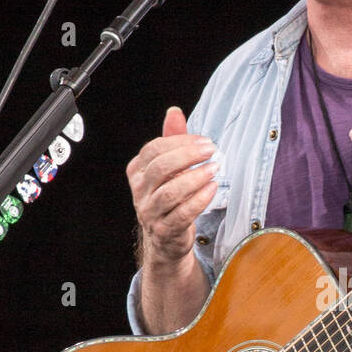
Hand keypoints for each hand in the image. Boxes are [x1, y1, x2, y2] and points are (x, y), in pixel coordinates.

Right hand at [126, 107, 217, 266]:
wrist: (167, 240)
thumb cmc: (170, 199)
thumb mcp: (170, 168)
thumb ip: (172, 140)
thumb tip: (174, 111)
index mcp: (137, 172)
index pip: (154, 150)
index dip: (180, 142)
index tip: (204, 140)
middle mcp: (139, 192)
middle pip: (160, 168)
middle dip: (187, 156)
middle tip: (211, 150)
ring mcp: (150, 213)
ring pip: (169, 192)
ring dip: (194, 178)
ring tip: (214, 169)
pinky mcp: (165, 231)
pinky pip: (182, 214)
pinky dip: (199, 200)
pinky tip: (212, 188)